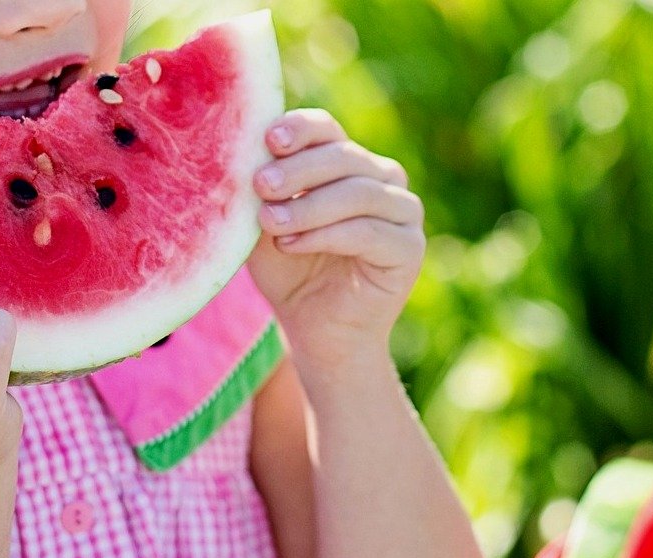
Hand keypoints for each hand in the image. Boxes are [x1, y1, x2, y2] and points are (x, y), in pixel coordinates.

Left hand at [248, 109, 425, 374]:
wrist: (316, 332)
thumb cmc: (289, 272)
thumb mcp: (265, 225)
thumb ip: (262, 190)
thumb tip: (241, 152)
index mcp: (348, 162)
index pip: (326, 130)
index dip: (300, 129)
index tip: (268, 140)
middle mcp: (382, 179)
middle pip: (343, 156)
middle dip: (298, 170)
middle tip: (260, 185)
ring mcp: (403, 212)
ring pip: (358, 192)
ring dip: (309, 206)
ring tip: (270, 223)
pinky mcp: (410, 248)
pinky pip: (369, 231)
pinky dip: (327, 235)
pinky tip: (292, 244)